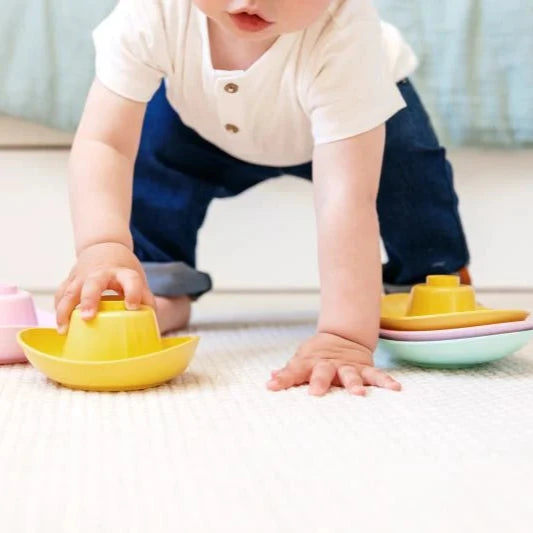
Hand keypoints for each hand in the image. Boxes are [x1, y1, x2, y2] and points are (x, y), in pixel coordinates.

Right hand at [55, 242, 154, 333]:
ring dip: (64, 310)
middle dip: (89, 300)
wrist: (103, 245)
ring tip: (64, 330)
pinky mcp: (69, 280)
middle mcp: (100, 272)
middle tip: (87, 317)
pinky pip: (59, 295)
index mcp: (122, 272)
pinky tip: (60, 326)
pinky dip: (58, 310)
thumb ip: (144, 297)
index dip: (133, 293)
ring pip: (69, 290)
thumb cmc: (122, 267)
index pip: (130, 279)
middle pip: (93, 283)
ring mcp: (81, 275)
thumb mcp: (136, 277)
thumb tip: (151, 320)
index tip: (133, 307)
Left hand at [267, 332, 400, 395]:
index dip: (282, 378)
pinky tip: (395, 388)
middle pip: (323, 372)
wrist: (341, 337)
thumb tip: (270, 380)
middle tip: (316, 393)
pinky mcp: (365, 369)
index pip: (293, 370)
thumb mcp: (301, 361)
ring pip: (350, 374)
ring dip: (354, 383)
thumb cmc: (317, 356)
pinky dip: (385, 381)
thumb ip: (288, 372)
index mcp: (310, 363)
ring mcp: (348, 366)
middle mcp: (329, 365)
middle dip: (319, 382)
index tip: (272, 386)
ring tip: (358, 393)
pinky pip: (376, 376)